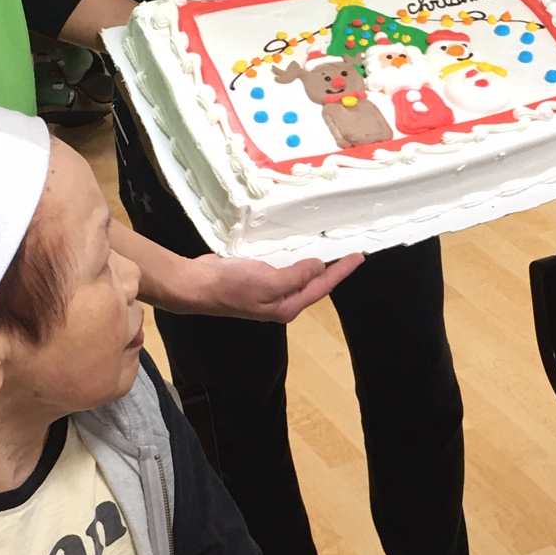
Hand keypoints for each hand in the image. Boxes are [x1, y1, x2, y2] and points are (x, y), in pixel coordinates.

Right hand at [160, 250, 362, 323]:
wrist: (196, 285)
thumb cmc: (231, 285)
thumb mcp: (269, 281)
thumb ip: (296, 275)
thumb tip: (319, 266)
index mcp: (287, 306)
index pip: (322, 287)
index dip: (341, 271)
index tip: (358, 256)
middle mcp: (282, 301)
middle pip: (314, 284)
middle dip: (333, 270)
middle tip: (350, 252)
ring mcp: (269, 291)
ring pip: (300, 276)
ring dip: (315, 263)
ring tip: (331, 249)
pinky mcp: (258, 279)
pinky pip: (284, 268)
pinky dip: (294, 258)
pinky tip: (298, 248)